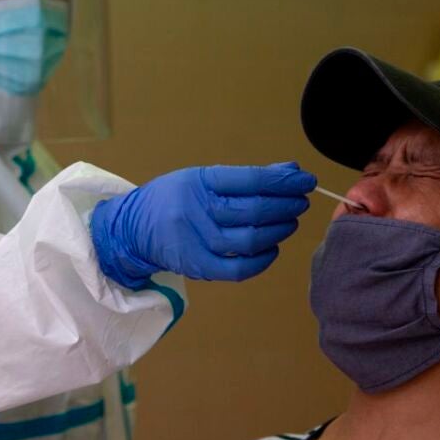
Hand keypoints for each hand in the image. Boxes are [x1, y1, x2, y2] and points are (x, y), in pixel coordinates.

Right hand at [91, 162, 316, 287]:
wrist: (133, 228)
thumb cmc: (176, 198)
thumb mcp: (204, 178)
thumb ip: (248, 177)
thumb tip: (291, 170)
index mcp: (199, 181)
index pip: (250, 179)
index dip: (283, 180)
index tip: (305, 180)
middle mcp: (196, 210)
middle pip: (254, 210)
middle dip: (286, 206)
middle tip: (301, 202)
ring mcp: (195, 241)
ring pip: (249, 240)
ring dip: (278, 231)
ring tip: (289, 222)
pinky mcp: (197, 267)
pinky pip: (237, 269)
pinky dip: (261, 261)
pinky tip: (273, 248)